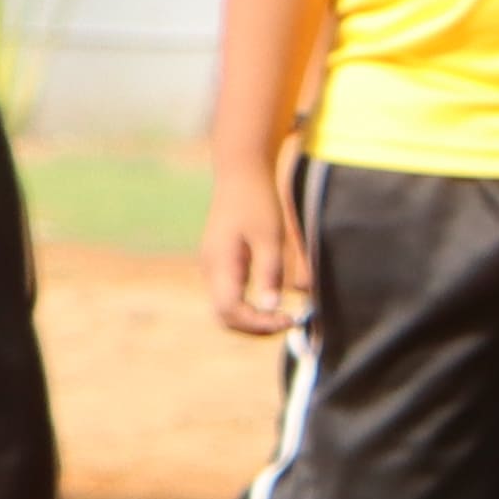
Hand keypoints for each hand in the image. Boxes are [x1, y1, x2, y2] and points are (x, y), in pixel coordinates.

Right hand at [204, 164, 310, 340]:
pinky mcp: (221, 262)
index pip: (230, 310)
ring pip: (227, 308)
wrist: (241, 172)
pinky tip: (272, 302)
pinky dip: (249, 305)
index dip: (258, 322)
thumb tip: (271, 307)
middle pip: (225, 316)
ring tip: (283, 316)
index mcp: (220, 263)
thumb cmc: (257, 201)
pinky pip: (230, 294)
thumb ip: (270, 272)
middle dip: (255, 326)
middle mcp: (211, 269)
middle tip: (287, 323)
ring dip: (252, 318)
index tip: (288, 320)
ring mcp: (213, 266)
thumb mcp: (269, 236)